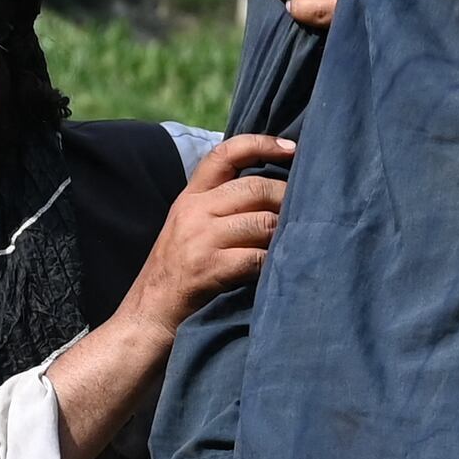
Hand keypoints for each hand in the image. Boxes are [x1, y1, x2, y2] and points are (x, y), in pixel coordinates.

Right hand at [130, 134, 291, 327]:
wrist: (147, 314)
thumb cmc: (177, 273)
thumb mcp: (189, 227)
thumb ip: (219, 205)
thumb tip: (273, 191)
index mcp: (190, 196)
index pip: (225, 154)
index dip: (262, 144)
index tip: (293, 148)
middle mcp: (193, 211)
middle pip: (255, 187)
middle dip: (288, 197)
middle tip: (310, 209)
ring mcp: (200, 239)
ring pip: (262, 221)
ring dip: (287, 231)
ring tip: (300, 239)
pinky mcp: (209, 268)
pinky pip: (258, 256)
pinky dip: (276, 260)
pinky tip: (284, 266)